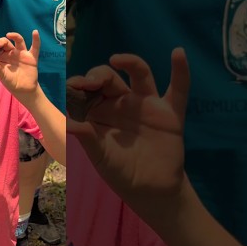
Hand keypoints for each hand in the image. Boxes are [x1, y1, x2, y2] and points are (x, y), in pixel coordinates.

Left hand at [0, 31, 39, 98]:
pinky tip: (35, 32)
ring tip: (9, 35)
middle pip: (6, 43)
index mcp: (3, 57)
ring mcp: (22, 54)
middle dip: (1, 41)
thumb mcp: (2, 76)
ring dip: (15, 36)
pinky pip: (35, 47)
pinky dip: (36, 40)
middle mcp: (12, 53)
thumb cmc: (11, 82)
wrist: (23, 90)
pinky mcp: (31, 57)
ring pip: (19, 41)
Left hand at [67, 49, 189, 218]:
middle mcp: (122, 102)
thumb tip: (65, 122)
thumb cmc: (119, 170)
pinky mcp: (170, 114)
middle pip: (108, 78)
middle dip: (97, 76)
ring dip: (130, 62)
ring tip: (117, 59)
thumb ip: (85, 137)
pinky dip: (181, 72)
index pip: (87, 90)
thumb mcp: (98, 155)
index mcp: (100, 110)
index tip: (71, 89)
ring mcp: (146, 105)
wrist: (150, 191)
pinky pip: (178, 91)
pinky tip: (178, 54)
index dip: (78, 86)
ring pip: (139, 75)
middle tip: (88, 83)